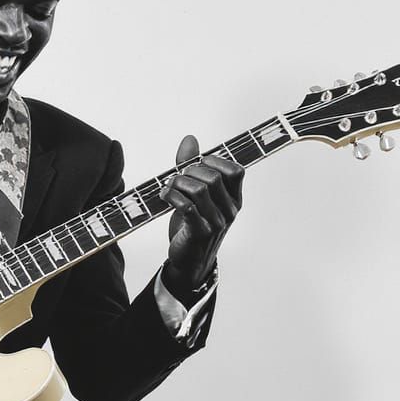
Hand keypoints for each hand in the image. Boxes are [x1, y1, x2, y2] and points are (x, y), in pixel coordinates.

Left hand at [160, 135, 243, 301]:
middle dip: (189, 171)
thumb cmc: (193, 224)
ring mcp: (216, 223)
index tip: (196, 164)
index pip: (236, 170)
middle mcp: (229, 210)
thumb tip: (190, 139)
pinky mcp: (199, 234)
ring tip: (167, 187)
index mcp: (234, 199)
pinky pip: (187, 208)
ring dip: (178, 183)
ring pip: (199, 190)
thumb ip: (192, 168)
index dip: (215, 161)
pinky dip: (171, 197)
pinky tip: (163, 196)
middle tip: (175, 178)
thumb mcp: (195, 195)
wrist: (189, 261)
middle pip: (213, 177)